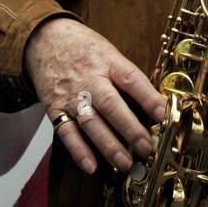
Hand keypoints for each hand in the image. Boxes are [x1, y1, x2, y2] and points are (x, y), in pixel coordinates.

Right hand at [23, 18, 167, 175]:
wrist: (44, 40)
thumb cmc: (84, 48)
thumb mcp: (109, 51)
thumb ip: (126, 76)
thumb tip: (153, 104)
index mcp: (108, 61)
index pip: (130, 78)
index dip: (148, 97)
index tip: (163, 115)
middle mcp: (89, 79)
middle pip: (110, 104)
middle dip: (130, 129)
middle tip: (146, 147)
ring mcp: (71, 95)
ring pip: (90, 122)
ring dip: (108, 145)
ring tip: (125, 163)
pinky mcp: (55, 109)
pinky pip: (66, 132)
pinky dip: (78, 151)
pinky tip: (91, 166)